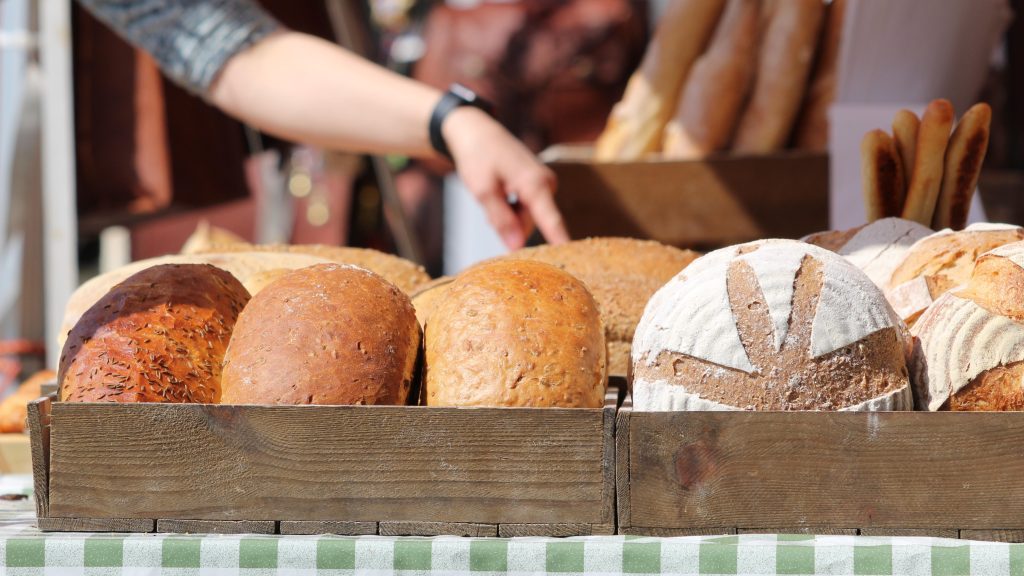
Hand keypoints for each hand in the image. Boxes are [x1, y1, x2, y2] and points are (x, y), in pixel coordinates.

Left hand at [443, 107, 570, 249]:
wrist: (476, 131)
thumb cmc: (478, 157)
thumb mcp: (483, 191)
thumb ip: (501, 220)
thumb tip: (517, 246)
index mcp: (535, 184)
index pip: (551, 220)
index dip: (560, 242)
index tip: (572, 260)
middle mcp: (546, 184)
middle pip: (532, 223)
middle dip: (509, 224)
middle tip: (489, 206)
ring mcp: (544, 183)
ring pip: (527, 217)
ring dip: (508, 215)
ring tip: (493, 195)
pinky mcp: (539, 184)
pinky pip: (527, 208)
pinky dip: (511, 207)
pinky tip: (500, 192)